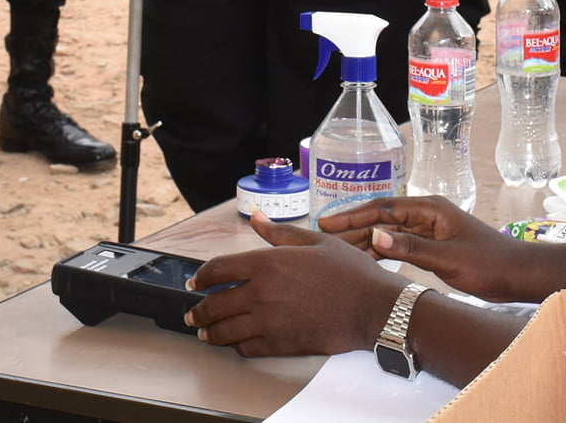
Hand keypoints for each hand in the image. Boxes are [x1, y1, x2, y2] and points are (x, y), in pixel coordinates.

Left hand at [186, 214, 406, 357]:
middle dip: (198, 310)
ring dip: (210, 331)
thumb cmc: (349, 272)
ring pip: (225, 330)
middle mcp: (261, 293)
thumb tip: (258, 217)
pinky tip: (235, 341)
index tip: (196, 282)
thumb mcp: (315, 241)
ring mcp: (268, 322)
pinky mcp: (280, 345)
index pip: (218, 269)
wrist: (372, 308)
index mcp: (268, 263)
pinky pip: (246, 347)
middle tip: (193, 313)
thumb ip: (279, 233)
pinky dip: (235, 345)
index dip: (201, 276)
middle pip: (214, 304)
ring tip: (205, 332)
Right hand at [323, 196, 537, 303]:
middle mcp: (427, 214)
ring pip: (388, 231)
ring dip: (364, 238)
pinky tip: (365, 257)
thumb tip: (375, 235)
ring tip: (336, 247)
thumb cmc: (488, 264)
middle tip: (323, 234)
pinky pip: (399, 243)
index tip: (328, 223)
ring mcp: (430, 228)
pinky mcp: (433, 244)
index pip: (383, 208)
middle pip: (381, 217)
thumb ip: (411, 247)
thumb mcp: (447, 258)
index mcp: (431, 209)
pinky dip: (381, 250)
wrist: (517, 274)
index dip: (353, 216)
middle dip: (352, 226)